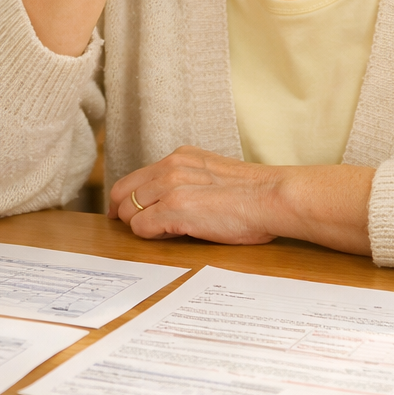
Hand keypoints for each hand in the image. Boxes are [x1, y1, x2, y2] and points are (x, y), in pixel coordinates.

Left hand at [108, 147, 376, 254]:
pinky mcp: (174, 208)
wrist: (273, 197)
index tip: (128, 212)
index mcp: (181, 157)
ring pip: (129, 211)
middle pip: (122, 191)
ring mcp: (170, 187)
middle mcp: (170, 166)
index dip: (127, 197)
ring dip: (137, 226)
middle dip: (120, 212)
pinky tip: (169, 238)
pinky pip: (141, 227)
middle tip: (124, 228)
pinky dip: (148, 236)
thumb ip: (190, 182)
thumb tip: (173, 203)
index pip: (136, 176)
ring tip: (158, 234)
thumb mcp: (214, 176)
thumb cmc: (254, 194)